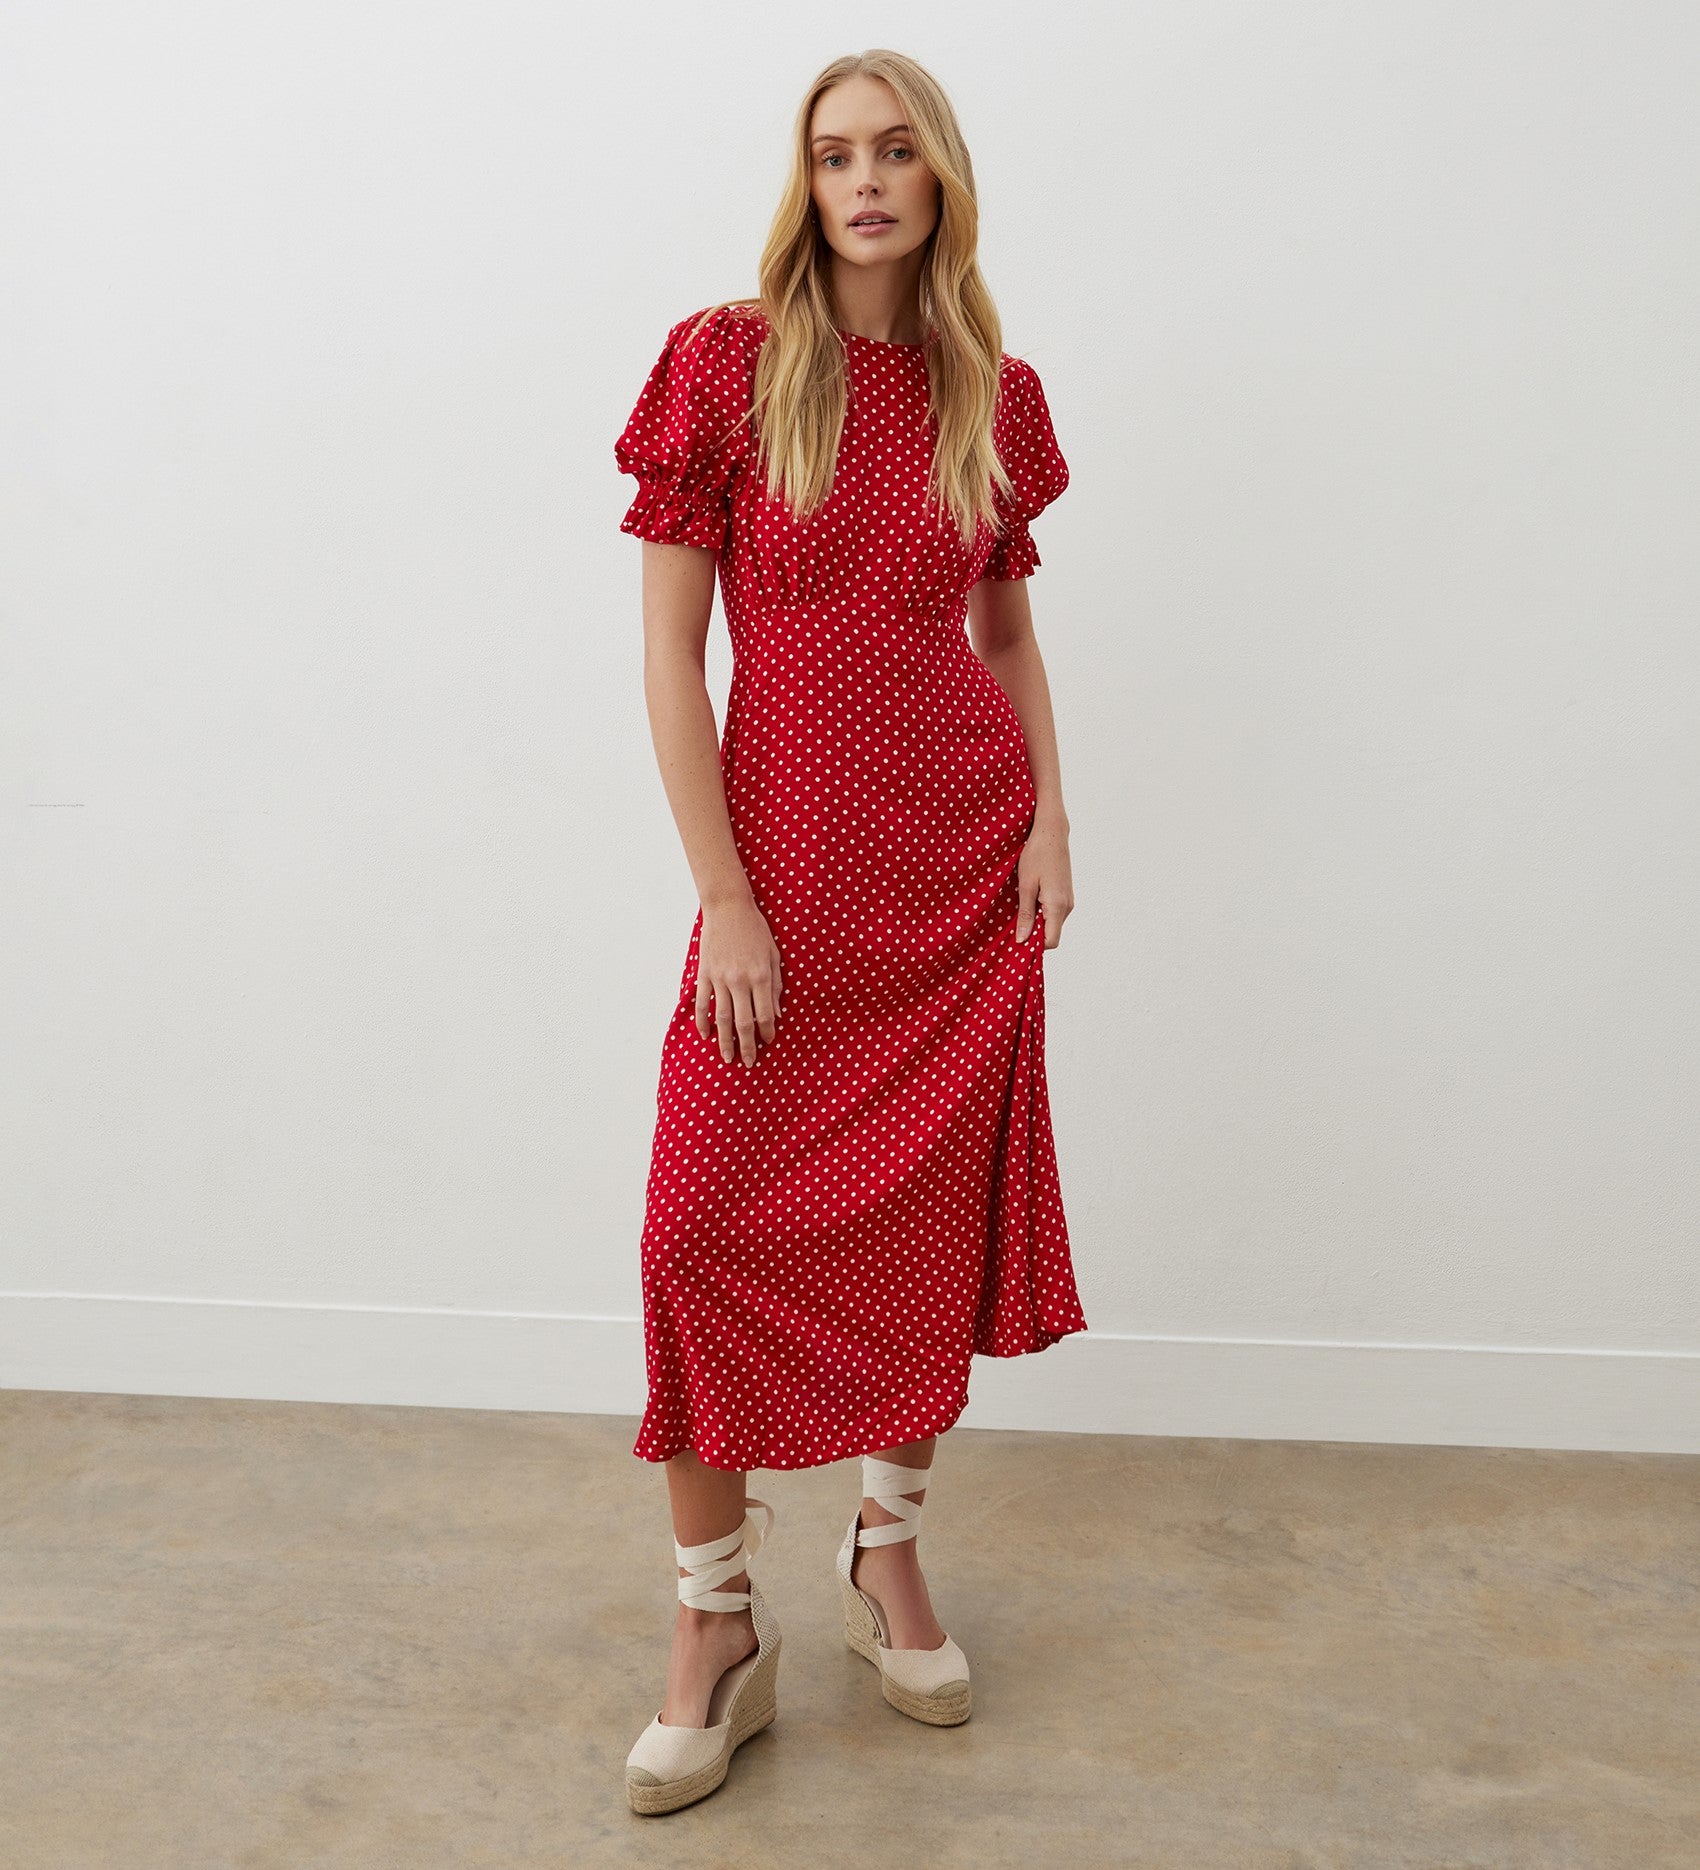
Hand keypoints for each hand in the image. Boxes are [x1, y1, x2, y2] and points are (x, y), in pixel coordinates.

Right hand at [695, 894, 783, 1064]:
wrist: (729, 907)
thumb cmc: (756, 929)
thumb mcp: (774, 955)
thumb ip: (776, 985)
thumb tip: (777, 1014)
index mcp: (761, 977)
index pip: (765, 1015)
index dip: (767, 1033)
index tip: (768, 1043)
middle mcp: (740, 981)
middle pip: (743, 1023)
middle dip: (747, 1046)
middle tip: (748, 1063)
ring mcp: (720, 979)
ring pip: (722, 1018)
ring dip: (725, 1041)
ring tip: (728, 1057)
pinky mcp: (705, 974)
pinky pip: (703, 1003)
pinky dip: (702, 1021)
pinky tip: (705, 1035)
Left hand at [1016, 813, 1072, 948]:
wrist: (1052, 832)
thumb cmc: (1036, 854)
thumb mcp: (1025, 885)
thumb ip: (1025, 914)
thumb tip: (1022, 939)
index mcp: (1057, 906)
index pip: (1051, 942)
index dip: (1034, 946)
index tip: (1016, 942)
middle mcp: (1067, 906)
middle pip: (1051, 934)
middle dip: (1033, 935)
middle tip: (1011, 927)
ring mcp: (1068, 900)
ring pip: (1052, 923)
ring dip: (1036, 922)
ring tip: (1017, 910)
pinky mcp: (1066, 894)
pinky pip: (1054, 913)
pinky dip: (1041, 913)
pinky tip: (1027, 901)